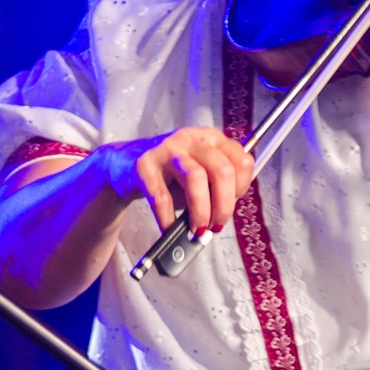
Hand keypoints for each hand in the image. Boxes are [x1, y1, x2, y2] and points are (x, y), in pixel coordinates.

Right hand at [107, 127, 255, 234]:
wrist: (128, 164)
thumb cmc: (172, 175)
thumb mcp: (202, 175)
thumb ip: (219, 188)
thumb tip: (224, 216)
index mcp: (212, 140)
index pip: (242, 161)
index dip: (241, 189)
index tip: (231, 205)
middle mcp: (192, 139)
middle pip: (222, 171)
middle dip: (223, 206)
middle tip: (216, 225)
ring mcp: (168, 150)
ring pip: (196, 178)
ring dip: (201, 211)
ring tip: (197, 229)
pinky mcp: (145, 165)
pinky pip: (162, 197)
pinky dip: (169, 219)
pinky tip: (171, 228)